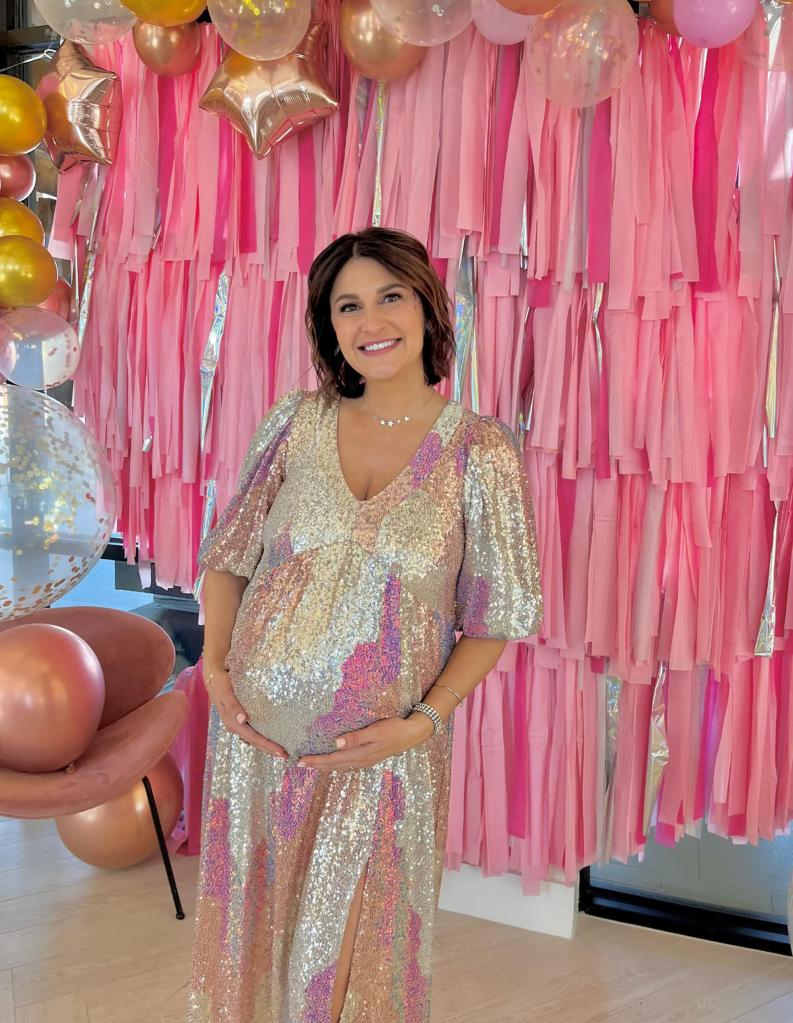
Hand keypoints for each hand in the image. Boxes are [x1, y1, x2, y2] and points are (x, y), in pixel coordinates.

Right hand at [204, 664, 287, 761]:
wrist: (213, 678)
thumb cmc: (221, 684)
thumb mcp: (225, 693)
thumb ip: (233, 706)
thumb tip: (242, 720)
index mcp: (232, 723)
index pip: (253, 738)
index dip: (267, 745)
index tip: (281, 751)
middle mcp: (235, 726)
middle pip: (254, 742)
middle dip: (269, 750)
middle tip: (286, 756)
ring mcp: (236, 724)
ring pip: (253, 739)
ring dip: (266, 746)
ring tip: (280, 751)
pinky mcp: (239, 720)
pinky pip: (252, 733)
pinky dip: (262, 738)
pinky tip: (270, 739)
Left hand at [295, 714, 434, 771]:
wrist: (411, 734)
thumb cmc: (394, 729)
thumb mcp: (376, 730)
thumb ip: (356, 737)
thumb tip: (335, 743)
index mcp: (360, 755)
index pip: (332, 759)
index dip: (316, 760)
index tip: (301, 760)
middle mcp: (361, 761)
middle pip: (334, 765)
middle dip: (316, 765)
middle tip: (299, 764)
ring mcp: (365, 761)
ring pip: (339, 767)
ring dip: (325, 766)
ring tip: (312, 765)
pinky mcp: (368, 758)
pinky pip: (346, 765)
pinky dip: (335, 764)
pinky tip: (333, 762)